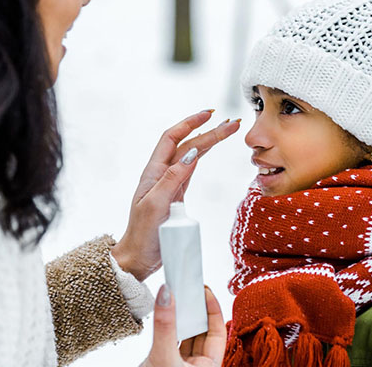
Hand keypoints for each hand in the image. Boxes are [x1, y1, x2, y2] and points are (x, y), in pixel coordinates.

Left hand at [111, 110, 239, 280]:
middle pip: (187, 145)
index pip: (172, 138)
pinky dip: (202, 157)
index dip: (190, 123)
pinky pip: (191, 170)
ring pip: (191, 155)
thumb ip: (173, 179)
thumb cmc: (143, 234)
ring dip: (208, 141)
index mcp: (154, 172)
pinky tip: (208, 149)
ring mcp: (170, 184)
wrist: (138, 257)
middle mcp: (161, 174)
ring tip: (227, 130)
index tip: (210, 115)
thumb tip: (191, 153)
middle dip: (209, 131)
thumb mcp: (156, 205)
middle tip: (233, 123)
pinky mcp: (176, 195)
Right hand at [141, 285, 226, 366]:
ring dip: (181, 317)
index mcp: (208, 366)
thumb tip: (166, 294)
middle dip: (196, 310)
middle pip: (202, 330)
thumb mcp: (164, 357)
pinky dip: (169, 326)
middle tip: (189, 289)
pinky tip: (164, 314)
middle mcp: (197, 365)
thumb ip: (165, 327)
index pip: (218, 332)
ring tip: (176, 297)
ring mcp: (181, 364)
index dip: (213, 310)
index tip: (204, 290)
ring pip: (186, 334)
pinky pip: (172, 339)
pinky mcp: (165, 363)